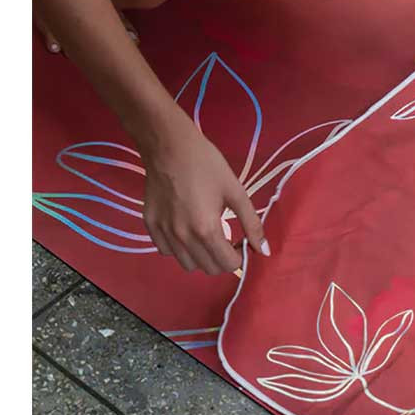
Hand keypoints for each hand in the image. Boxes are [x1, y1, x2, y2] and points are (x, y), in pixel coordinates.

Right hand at [140, 111, 268, 274]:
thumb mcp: (236, 192)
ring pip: (187, 264)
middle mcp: (182, 238)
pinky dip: (179, 248)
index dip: (239, 256)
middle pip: (208, 268)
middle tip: (226, 237)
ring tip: (207, 234)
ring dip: (202, 256)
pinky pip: (167, 251)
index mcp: (206, 230)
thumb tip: (264, 251)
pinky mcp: (150, 226)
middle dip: (222, 258)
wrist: (170, 146)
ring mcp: (163, 233)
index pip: (227, 265)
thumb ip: (252, 223)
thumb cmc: (207, 165)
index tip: (240, 241)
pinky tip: (186, 229)